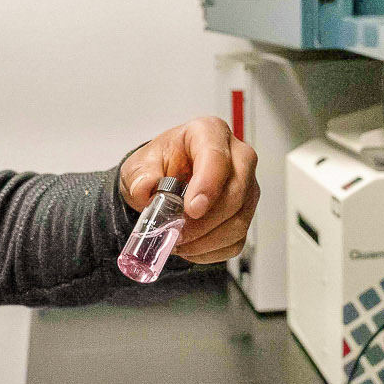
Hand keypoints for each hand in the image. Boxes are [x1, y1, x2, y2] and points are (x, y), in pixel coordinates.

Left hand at [119, 117, 258, 264]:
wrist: (162, 183)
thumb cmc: (158, 167)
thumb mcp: (138, 166)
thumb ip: (139, 176)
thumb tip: (144, 188)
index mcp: (209, 133)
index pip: (217, 157)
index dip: (207, 185)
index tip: (192, 209)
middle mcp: (236, 157)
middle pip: (237, 191)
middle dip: (206, 220)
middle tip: (179, 233)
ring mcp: (246, 186)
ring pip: (239, 220)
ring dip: (207, 239)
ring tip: (180, 242)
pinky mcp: (245, 213)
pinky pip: (236, 240)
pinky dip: (211, 250)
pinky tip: (191, 246)